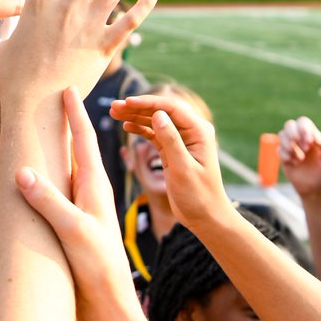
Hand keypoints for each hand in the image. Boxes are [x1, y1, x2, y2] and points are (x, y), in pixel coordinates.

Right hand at [15, 87, 132, 303]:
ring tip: (17, 143)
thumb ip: (48, 201)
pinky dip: (22, 194)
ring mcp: (77, 208)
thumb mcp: (73, 230)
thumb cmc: (98, 266)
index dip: (75, 112)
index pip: (84, 139)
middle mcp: (87, 192)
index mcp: (95, 185)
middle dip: (58, 127)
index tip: (67, 88)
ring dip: (38, 158)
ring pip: (55, 174)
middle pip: (71, 150)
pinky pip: (43, 199)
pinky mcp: (67, 225)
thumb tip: (20, 171)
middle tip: (45, 103)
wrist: (107, 303)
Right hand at [110, 93, 229, 230]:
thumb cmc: (199, 196)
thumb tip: (158, 114)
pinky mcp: (172, 150)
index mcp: (199, 131)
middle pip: (161, 111)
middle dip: (137, 107)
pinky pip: (154, 134)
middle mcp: (191, 132)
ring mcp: (181, 140)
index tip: (127, 102)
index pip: (171, 108)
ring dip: (135, 116)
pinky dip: (140, 129)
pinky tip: (126, 126)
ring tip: (114, 113)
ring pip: (155, 121)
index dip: (148, 103)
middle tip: (114, 106)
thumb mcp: (183, 168)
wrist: (206, 218)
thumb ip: (170, 140)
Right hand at [277, 116, 320, 197]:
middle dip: (293, 133)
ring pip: (281, 135)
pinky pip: (279, 149)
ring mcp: (291, 148)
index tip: (309, 142)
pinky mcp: (284, 157)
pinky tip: (294, 163)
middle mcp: (300, 139)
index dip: (304, 129)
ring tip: (300, 158)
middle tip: (303, 148)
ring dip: (289, 145)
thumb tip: (315, 136)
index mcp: (312, 137)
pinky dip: (286, 155)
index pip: (304, 123)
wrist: (316, 190)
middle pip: (290, 125)